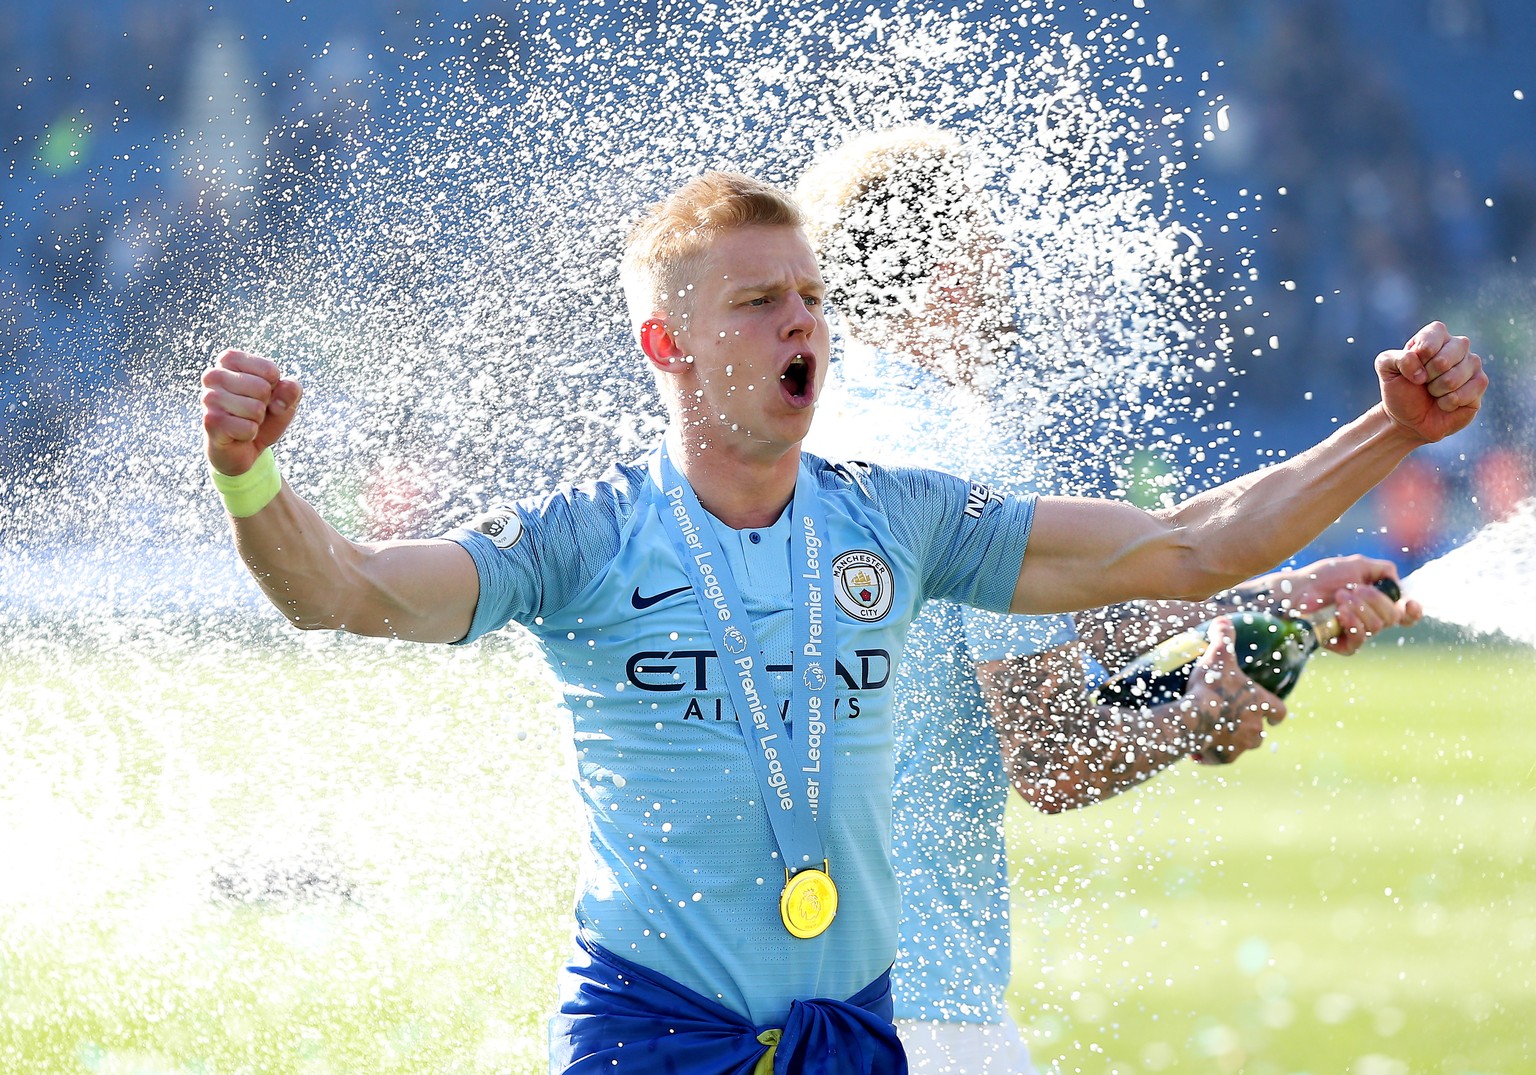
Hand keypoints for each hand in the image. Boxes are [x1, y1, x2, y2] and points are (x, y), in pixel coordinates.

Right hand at [201, 349, 302, 476]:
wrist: (244, 446)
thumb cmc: (263, 414)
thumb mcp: (285, 398)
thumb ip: (292, 389)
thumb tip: (277, 402)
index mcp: (229, 359)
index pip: (270, 370)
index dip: (274, 387)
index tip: (262, 394)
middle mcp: (214, 374)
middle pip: (262, 388)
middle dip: (265, 405)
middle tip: (252, 410)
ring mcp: (209, 398)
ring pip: (256, 409)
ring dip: (257, 420)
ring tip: (243, 420)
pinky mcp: (210, 421)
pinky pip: (248, 428)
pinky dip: (250, 434)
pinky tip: (237, 434)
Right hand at [1182, 619, 1286, 764]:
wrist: (1194, 717)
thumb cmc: (1211, 685)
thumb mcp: (1218, 654)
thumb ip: (1224, 636)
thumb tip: (1223, 620)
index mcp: (1260, 704)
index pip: (1279, 711)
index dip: (1276, 713)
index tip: (1275, 717)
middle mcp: (1255, 728)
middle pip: (1259, 733)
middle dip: (1249, 727)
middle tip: (1232, 720)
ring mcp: (1240, 745)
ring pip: (1241, 746)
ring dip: (1231, 741)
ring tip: (1213, 733)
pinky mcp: (1223, 758)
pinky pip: (1220, 758)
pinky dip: (1212, 754)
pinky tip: (1198, 748)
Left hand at [1264, 555, 1422, 654]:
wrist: (1296, 590)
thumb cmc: (1323, 576)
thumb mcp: (1358, 565)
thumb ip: (1384, 570)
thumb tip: (1398, 584)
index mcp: (1379, 601)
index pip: (1407, 615)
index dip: (1413, 612)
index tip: (1409, 603)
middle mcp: (1372, 618)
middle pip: (1393, 617)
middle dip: (1374, 600)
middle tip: (1351, 589)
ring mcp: (1358, 632)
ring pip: (1378, 627)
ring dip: (1359, 608)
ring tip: (1339, 597)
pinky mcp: (1343, 645)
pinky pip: (1360, 641)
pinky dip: (1353, 624)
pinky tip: (1341, 613)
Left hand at [1376, 321, 1486, 444]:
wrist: (1409, 418)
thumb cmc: (1400, 389)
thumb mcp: (1386, 369)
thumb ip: (1395, 358)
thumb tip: (1418, 363)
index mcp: (1435, 336)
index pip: (1435, 333)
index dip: (1421, 354)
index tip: (1413, 367)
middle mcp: (1458, 345)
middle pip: (1444, 359)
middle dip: (1427, 376)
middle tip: (1423, 382)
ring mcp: (1472, 363)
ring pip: (1455, 377)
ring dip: (1436, 391)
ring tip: (1433, 392)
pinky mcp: (1480, 383)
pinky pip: (1468, 392)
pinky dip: (1448, 402)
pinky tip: (1444, 402)